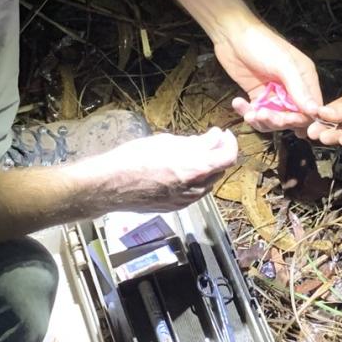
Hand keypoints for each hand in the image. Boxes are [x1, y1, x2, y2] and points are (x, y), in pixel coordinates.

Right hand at [84, 127, 237, 211]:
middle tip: (208, 139)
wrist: (111, 184)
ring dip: (206, 168)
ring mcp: (186, 201)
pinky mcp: (175, 207)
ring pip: (207, 183)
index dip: (230, 143)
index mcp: (196, 169)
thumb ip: (197, 142)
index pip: (228, 157)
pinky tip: (180, 169)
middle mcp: (195, 189)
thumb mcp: (168, 142)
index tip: (224, 134)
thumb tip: (214, 137)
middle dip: (217, 154)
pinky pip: (193, 192)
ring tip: (191, 153)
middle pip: (219, 170)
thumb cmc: (134, 158)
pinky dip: (194, 180)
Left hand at [217, 19, 321, 131]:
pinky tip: (238, 103)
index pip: (311, 109)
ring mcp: (274, 94)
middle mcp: (292, 89)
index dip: (300, 119)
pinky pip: (257, 114)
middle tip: (262, 115)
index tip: (286, 121)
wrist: (232, 35)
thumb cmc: (262, 44)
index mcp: (305, 80)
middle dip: (277, 121)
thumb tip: (315, 111)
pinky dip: (248, 113)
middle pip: (292, 118)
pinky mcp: (258, 96)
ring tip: (249, 113)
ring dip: (261, 121)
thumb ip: (299, 88)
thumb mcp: (284, 64)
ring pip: (274, 120)